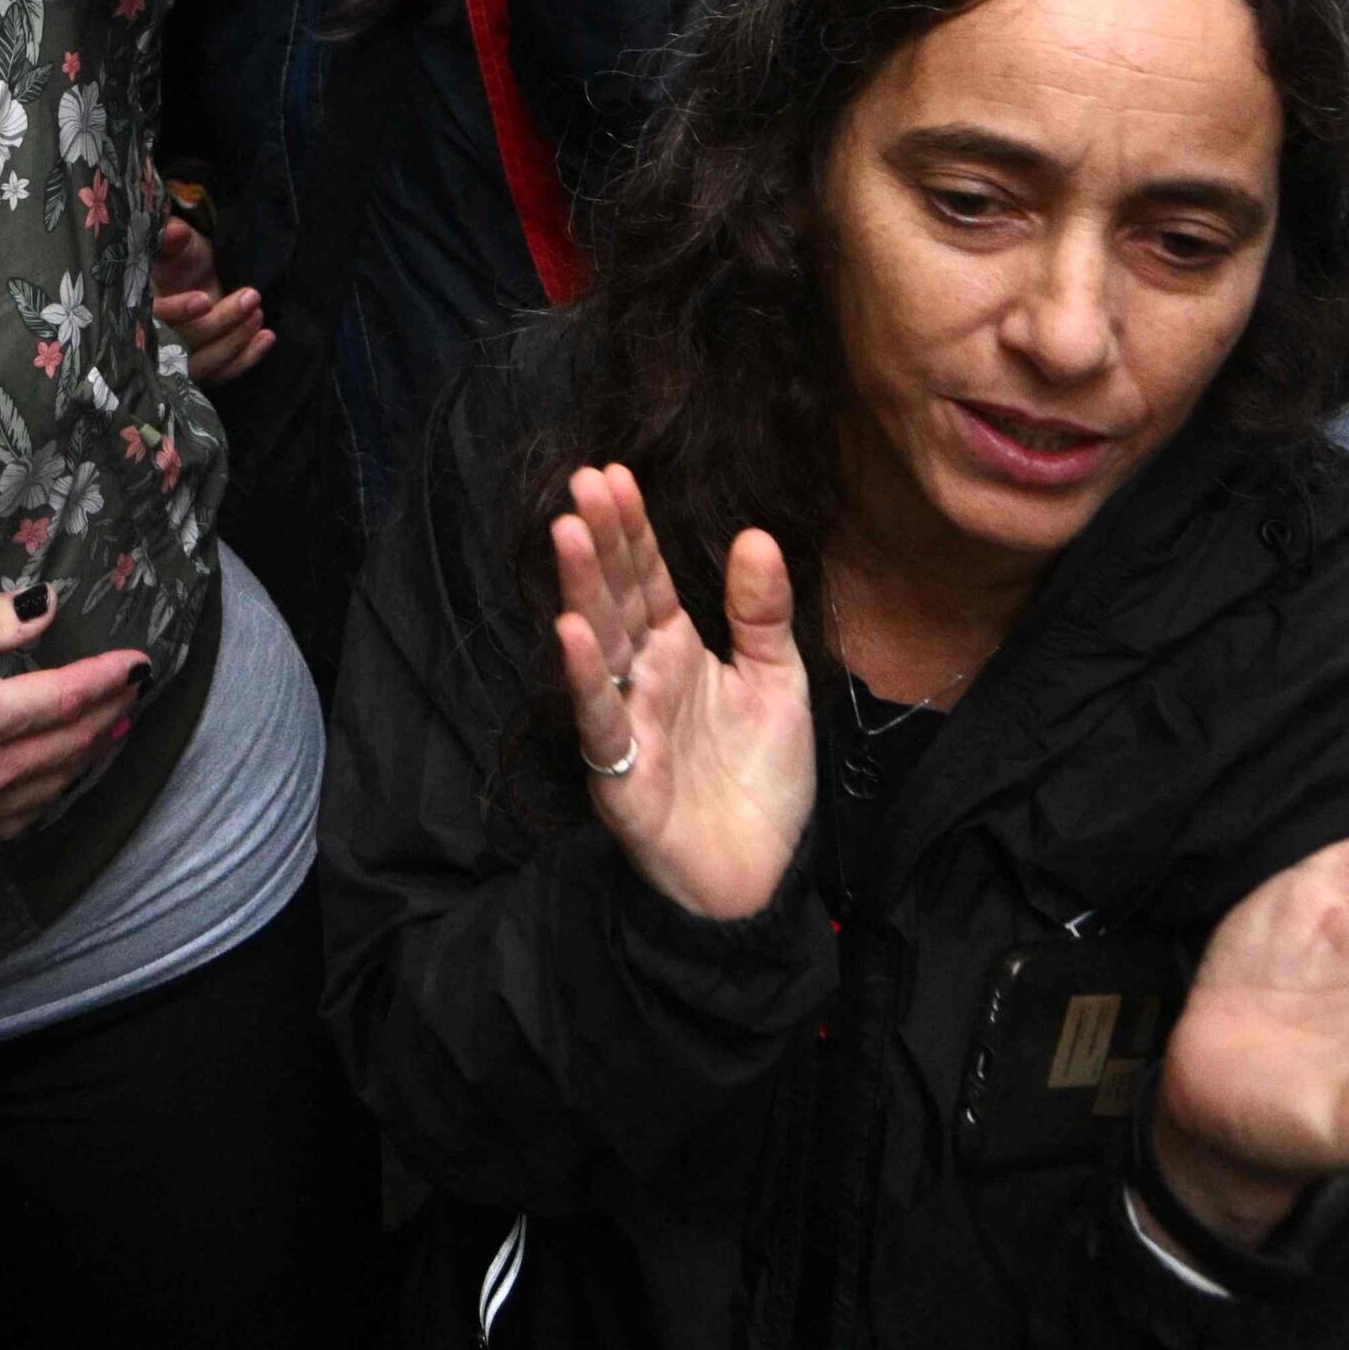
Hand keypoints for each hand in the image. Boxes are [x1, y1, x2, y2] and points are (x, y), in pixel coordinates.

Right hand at [0, 587, 150, 843]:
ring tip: (113, 727)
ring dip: (88, 756)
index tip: (140, 661)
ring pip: (51, 788)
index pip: (63, 699)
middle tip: (135, 689)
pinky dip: (52, 794)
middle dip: (108, 714)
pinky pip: (19, 820)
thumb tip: (47, 609)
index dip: (107, 678)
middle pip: (67, 746)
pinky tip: (60, 777)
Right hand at [148, 210, 269, 383]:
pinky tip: (267, 337)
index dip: (177, 312)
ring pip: (205, 364)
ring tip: (258, 314)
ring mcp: (181, 358)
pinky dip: (247, 358)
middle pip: (185, 345)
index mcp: (140, 309)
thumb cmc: (181, 259)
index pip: (155, 319)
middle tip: (251, 297)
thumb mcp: (175, 245)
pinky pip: (224, 372)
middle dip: (220, 323)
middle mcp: (156, 340)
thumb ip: (170, 238)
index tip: (204, 299)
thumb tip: (176, 232)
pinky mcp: (204, 365)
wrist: (197, 276)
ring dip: (236, 342)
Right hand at [553, 461, 815, 923]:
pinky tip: (571, 632)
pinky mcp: (620, 774)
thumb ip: (761, 614)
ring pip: (599, 646)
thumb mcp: (779, 683)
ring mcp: (627, 722)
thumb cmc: (763, 782)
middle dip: (599, 542)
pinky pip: (599, 719)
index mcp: (678, 651)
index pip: (646, 578)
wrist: (761, 876)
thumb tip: (754, 534)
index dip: (632, 529)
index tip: (614, 473)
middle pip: (616, 599)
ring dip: (581, 590)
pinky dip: (585, 677)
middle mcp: (644, 677)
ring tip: (569, 533)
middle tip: (582, 482)